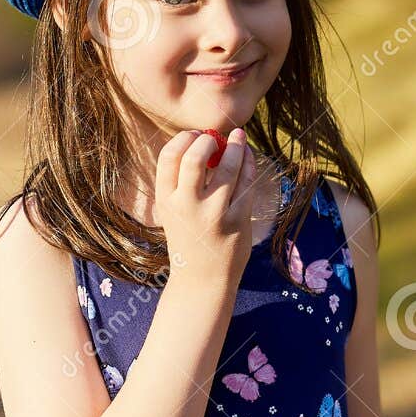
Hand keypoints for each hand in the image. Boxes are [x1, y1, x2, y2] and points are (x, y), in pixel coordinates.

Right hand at [156, 127, 256, 287]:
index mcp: (166, 200)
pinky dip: (249, 163)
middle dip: (208, 140)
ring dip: (236, 146)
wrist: (202, 280)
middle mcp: (187, 205)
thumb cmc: (188, 239)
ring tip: (239, 138)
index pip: (169, 156)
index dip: (184, 138)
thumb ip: (180, 182)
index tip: (195, 136)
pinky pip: (247, 182)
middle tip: (216, 138)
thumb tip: (203, 142)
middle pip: (195, 156)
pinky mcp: (237, 219)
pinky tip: (248, 156)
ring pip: (228, 166)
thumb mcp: (172, 212)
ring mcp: (214, 213)